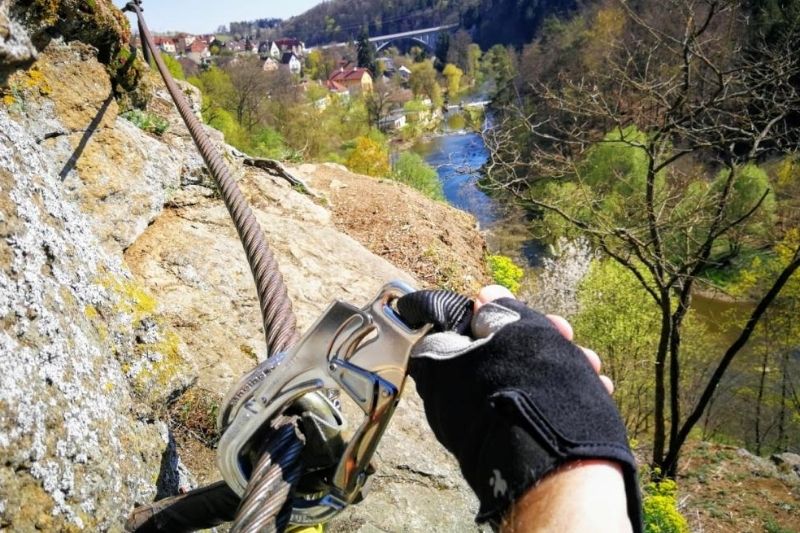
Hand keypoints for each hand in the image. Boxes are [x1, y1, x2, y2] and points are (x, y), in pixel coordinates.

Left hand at [396, 286, 641, 530]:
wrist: (559, 472)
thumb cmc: (535, 391)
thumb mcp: (517, 334)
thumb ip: (498, 312)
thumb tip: (483, 295)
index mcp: (440, 367)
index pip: (457, 326)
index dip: (494, 313)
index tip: (523, 312)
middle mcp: (450, 397)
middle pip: (494, 351)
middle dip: (537, 339)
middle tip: (567, 335)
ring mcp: (476, 425)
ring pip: (519, 379)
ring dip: (557, 365)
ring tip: (590, 367)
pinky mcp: (503, 446)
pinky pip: (527, 409)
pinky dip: (557, 396)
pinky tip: (593, 391)